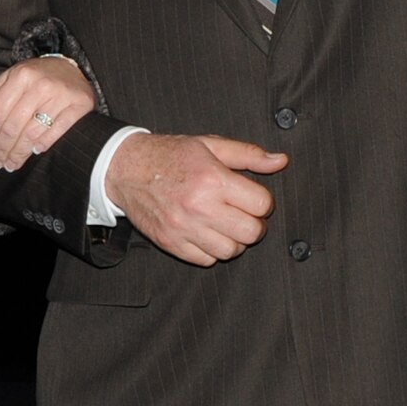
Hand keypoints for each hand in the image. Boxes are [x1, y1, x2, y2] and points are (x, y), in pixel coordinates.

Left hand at [0, 56, 96, 171]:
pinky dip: (43, 144)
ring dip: (20, 153)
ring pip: (32, 132)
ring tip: (12, 164)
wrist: (72, 68)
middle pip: (13, 125)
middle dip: (3, 148)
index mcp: (21, 76)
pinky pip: (56, 132)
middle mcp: (40, 85)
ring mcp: (61, 96)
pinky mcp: (79, 106)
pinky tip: (35, 152)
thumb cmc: (37, 76)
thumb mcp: (10, 79)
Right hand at [102, 132, 287, 266]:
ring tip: (226, 225)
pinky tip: (207, 233)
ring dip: (234, 240)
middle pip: (251, 232)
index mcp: (212, 178)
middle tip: (244, 214)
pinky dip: (212, 250)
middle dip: (254, 224)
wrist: (125, 168)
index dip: (263, 202)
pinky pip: (207, 260)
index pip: (261, 204)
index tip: (254, 198)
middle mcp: (199, 206)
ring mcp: (184, 228)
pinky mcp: (171, 243)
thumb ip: (248, 154)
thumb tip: (280, 161)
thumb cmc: (169, 155)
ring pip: (231, 251)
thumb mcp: (210, 145)